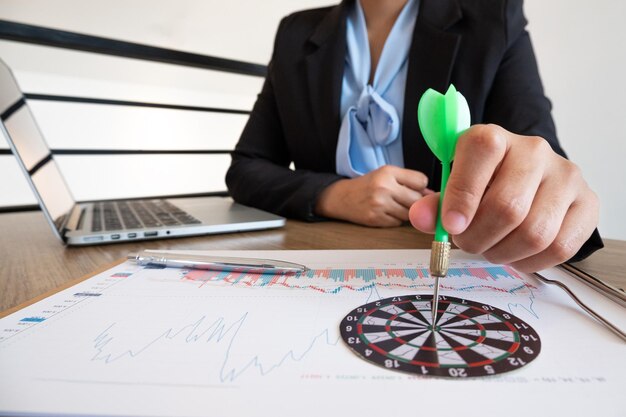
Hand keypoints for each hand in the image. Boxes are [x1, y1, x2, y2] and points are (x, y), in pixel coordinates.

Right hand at [315, 165, 430, 226]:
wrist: (341, 198)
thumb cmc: (367, 185)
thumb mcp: (386, 175)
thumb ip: (409, 181)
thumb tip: (432, 195)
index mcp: (388, 172)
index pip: (421, 181)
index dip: (421, 187)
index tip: (416, 189)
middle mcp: (384, 187)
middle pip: (417, 199)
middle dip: (415, 201)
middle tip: (404, 200)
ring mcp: (379, 204)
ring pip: (409, 213)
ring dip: (406, 212)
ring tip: (393, 205)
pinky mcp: (376, 219)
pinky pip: (397, 223)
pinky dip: (395, 220)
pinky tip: (385, 213)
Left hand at [409, 124, 598, 271]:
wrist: (527, 177)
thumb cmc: (483, 183)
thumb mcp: (453, 186)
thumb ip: (435, 204)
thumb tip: (420, 218)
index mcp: (494, 137)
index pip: (481, 154)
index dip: (461, 197)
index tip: (451, 227)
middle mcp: (534, 150)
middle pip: (508, 207)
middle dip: (478, 238)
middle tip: (467, 243)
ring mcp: (566, 176)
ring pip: (535, 233)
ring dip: (503, 253)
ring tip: (490, 249)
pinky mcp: (587, 203)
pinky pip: (560, 248)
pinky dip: (530, 262)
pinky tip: (515, 254)